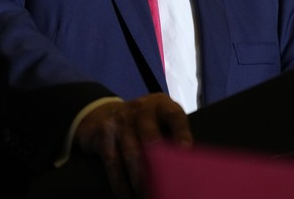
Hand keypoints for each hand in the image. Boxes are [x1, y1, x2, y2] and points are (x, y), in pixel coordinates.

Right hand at [73, 93, 192, 197]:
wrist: (102, 113)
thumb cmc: (143, 124)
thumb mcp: (158, 122)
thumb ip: (172, 136)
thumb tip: (191, 166)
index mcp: (161, 105)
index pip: (175, 116)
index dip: (182, 133)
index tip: (186, 151)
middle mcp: (140, 109)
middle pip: (151, 136)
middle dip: (159, 162)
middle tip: (168, 183)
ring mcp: (120, 120)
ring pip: (132, 153)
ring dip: (139, 179)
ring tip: (147, 196)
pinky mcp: (103, 132)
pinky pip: (113, 161)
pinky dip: (120, 183)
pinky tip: (127, 196)